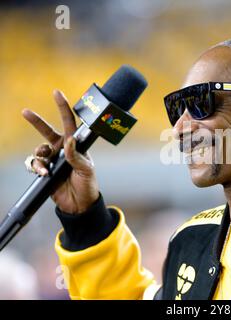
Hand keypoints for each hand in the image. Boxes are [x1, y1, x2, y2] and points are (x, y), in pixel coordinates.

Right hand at [23, 90, 98, 213]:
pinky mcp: (45, 170)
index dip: (63, 107)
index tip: (56, 92)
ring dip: (39, 156)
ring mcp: (53, 159)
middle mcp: (63, 149)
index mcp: (76, 145)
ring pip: (38, 149)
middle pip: (47, 131)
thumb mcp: (86, 169)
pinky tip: (44, 173)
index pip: (70, 122)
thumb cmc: (87, 184)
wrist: (79, 204)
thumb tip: (69, 141)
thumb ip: (76, 155)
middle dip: (36, 121)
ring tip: (47, 167)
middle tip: (25, 112)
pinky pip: (34, 163)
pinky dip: (36, 167)